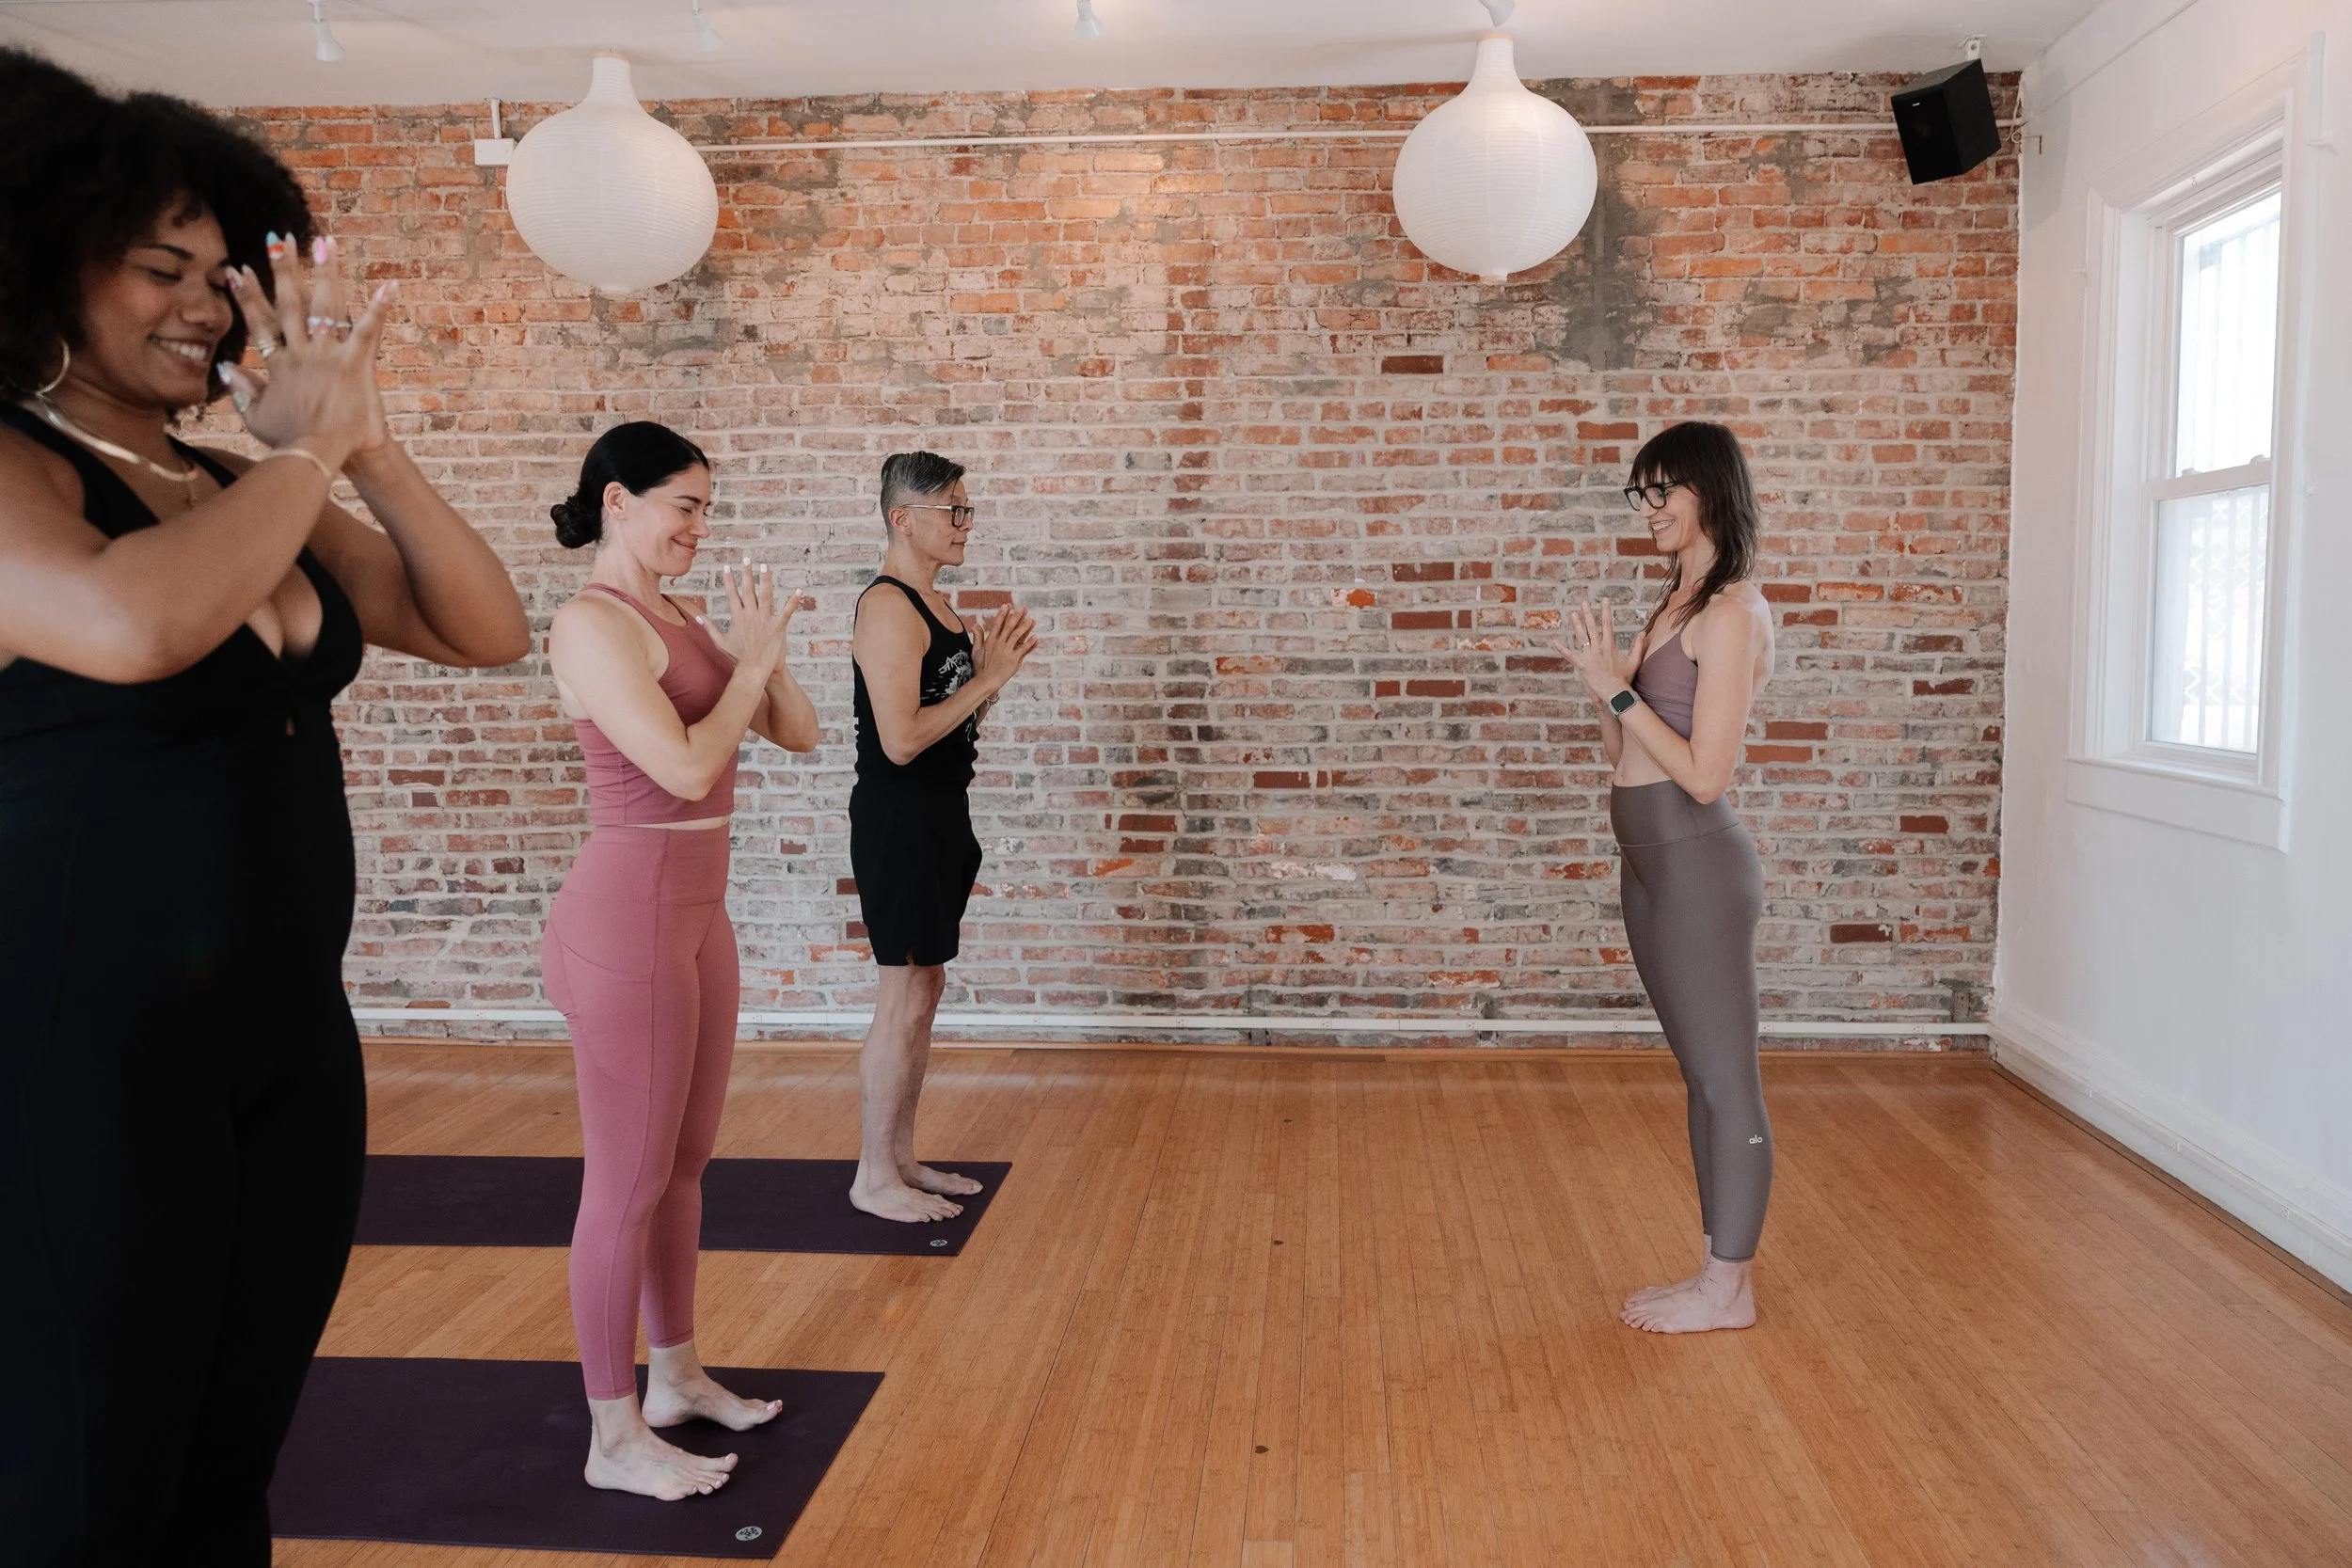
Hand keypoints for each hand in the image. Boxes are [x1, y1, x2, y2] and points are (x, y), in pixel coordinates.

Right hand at [217, 234, 393, 468]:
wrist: (313, 455)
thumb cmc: (288, 442)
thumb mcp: (256, 417)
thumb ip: (242, 390)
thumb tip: (225, 368)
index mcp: (277, 364)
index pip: (260, 320)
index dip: (248, 294)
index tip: (238, 270)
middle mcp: (299, 353)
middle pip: (289, 302)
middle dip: (283, 268)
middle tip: (279, 238)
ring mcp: (326, 356)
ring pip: (325, 305)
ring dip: (326, 272)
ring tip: (326, 242)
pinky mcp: (353, 365)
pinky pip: (368, 331)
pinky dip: (380, 309)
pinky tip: (390, 286)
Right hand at [699, 558, 801, 679]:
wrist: (753, 670)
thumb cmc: (737, 658)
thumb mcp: (720, 642)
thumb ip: (710, 628)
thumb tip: (699, 617)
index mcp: (737, 617)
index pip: (732, 594)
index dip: (729, 580)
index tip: (727, 567)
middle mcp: (751, 615)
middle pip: (748, 590)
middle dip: (746, 573)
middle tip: (747, 558)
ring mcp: (765, 620)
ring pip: (766, 595)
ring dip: (765, 579)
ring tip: (764, 566)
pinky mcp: (778, 627)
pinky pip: (787, 611)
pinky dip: (793, 601)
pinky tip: (798, 590)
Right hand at [970, 603, 1037, 693]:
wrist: (986, 681)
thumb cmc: (980, 667)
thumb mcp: (976, 651)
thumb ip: (977, 636)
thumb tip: (975, 624)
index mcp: (990, 641)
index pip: (997, 624)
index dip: (1002, 614)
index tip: (1007, 605)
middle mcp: (999, 644)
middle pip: (1009, 627)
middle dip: (1016, 616)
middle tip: (1023, 608)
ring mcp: (1007, 651)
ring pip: (1017, 635)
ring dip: (1025, 627)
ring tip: (1032, 619)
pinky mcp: (1013, 660)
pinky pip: (1023, 649)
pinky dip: (1030, 643)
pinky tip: (1035, 637)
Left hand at [1554, 593, 1647, 703]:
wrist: (1615, 693)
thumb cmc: (1625, 678)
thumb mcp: (1634, 660)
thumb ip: (1638, 646)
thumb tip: (1644, 633)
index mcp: (1610, 645)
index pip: (1608, 624)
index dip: (1606, 611)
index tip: (1605, 600)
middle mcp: (1598, 648)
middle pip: (1592, 627)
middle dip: (1588, 614)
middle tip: (1584, 603)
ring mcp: (1589, 656)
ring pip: (1581, 637)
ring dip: (1576, 625)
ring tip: (1573, 614)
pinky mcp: (1582, 666)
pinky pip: (1570, 656)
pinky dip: (1562, 649)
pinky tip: (1555, 642)